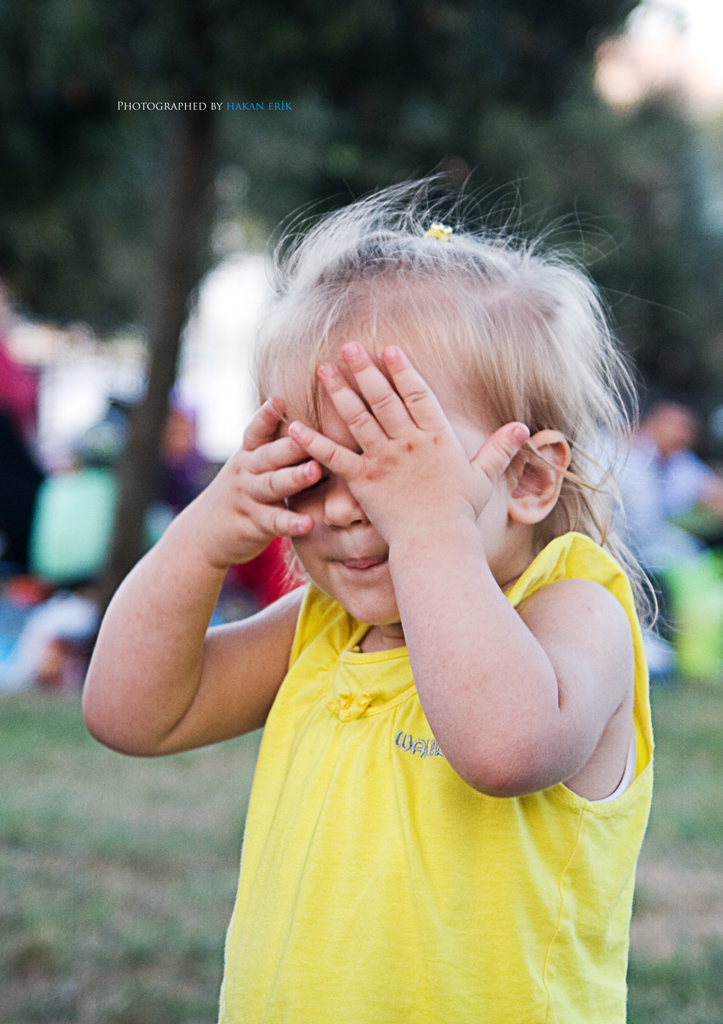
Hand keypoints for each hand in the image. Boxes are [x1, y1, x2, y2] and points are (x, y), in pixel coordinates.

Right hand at [178, 397, 321, 569]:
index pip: (256, 432)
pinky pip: (273, 522)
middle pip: (268, 456)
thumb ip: (274, 446)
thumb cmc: (242, 492)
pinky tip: (307, 522)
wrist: (202, 534)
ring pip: (271, 485)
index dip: (265, 416)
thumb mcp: (250, 466)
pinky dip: (290, 523)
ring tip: (314, 471)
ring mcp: (249, 498)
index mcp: (248, 454)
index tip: (277, 400)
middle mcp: (246, 472)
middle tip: (309, 433)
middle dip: (290, 444)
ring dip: (293, 478)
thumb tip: (309, 417)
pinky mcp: (254, 525)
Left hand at [288, 343, 528, 544]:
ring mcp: (383, 460)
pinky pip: (334, 457)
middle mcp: (408, 442)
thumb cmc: (460, 514)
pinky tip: (294, 426)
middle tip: (347, 347)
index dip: (403, 370)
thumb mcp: (484, 478)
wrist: (437, 544)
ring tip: (323, 369)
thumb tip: (523, 428)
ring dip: (339, 392)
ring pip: (357, 418)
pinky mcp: (362, 481)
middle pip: (383, 397)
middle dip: (365, 369)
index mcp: (436, 437)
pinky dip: (313, 441)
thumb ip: (499, 449)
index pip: (418, 394)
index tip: (389, 349)